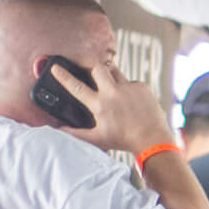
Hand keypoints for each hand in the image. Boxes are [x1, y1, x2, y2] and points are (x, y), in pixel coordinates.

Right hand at [55, 61, 173, 153]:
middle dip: (91, 67)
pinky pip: (131, 81)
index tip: (55, 67)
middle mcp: (113, 93)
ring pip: (114, 71)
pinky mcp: (142, 87)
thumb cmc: (125, 140)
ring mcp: (129, 88)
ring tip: (113, 88)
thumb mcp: (98, 138)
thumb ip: (76, 133)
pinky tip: (132, 100)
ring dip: (110, 76)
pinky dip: (128, 88)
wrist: (153, 140)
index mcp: (99, 105)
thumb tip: (60, 129)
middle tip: (89, 71)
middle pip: (96, 68)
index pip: (76, 87)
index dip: (64, 76)